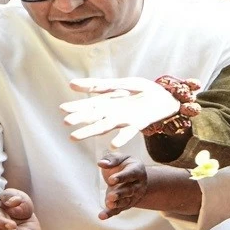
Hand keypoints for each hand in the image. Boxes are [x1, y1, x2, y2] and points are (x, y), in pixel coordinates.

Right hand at [61, 77, 182, 148]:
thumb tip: (71, 84)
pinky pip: (128, 131)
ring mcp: (125, 119)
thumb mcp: (121, 84)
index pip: (88, 106)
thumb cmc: (143, 90)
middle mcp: (113, 113)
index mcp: (108, 102)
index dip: (76, 107)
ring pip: (105, 126)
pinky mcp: (139, 123)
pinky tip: (113, 145)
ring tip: (76, 136)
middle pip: (94, 117)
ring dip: (91, 131)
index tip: (62, 109)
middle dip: (80, 120)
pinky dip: (121, 138)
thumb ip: (100, 85)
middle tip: (66, 123)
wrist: (166, 97)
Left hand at [98, 152, 146, 219]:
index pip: (130, 174)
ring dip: (117, 204)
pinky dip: (110, 213)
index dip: (121, 177)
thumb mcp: (120, 158)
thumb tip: (101, 163)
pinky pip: (118, 210)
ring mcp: (133, 196)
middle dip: (120, 193)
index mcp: (137, 170)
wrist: (133, 177)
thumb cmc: (124, 165)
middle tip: (111, 196)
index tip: (111, 180)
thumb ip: (112, 159)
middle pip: (129, 190)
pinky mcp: (125, 204)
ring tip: (109, 205)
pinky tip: (101, 216)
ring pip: (125, 201)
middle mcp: (137, 185)